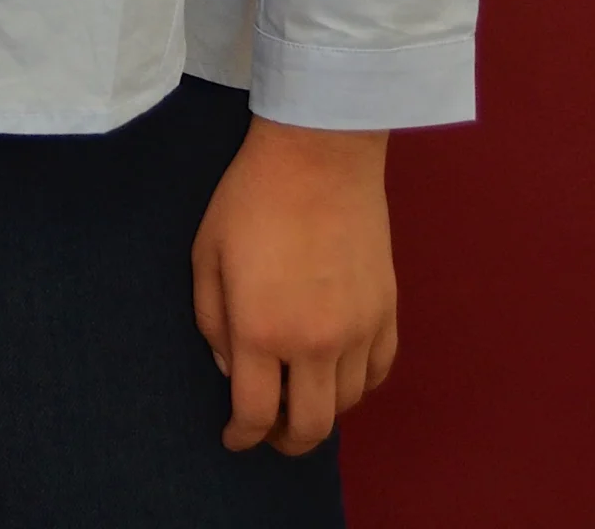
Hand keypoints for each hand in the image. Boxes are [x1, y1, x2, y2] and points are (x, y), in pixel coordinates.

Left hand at [191, 115, 397, 456]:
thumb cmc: (251, 197)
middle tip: (270, 432)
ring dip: (320, 411)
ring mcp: (359, 330)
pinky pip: (379, 373)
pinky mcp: (387, 312)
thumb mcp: (206, 254)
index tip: (234, 438)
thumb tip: (231, 368)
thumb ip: (211, 321)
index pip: (255, 413)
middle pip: (309, 427)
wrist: (318, 154)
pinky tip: (339, 373)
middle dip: (285, 441)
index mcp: (262, 330)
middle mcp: (315, 343)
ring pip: (345, 405)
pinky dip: (358, 386)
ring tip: (300, 396)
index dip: (241, 436)